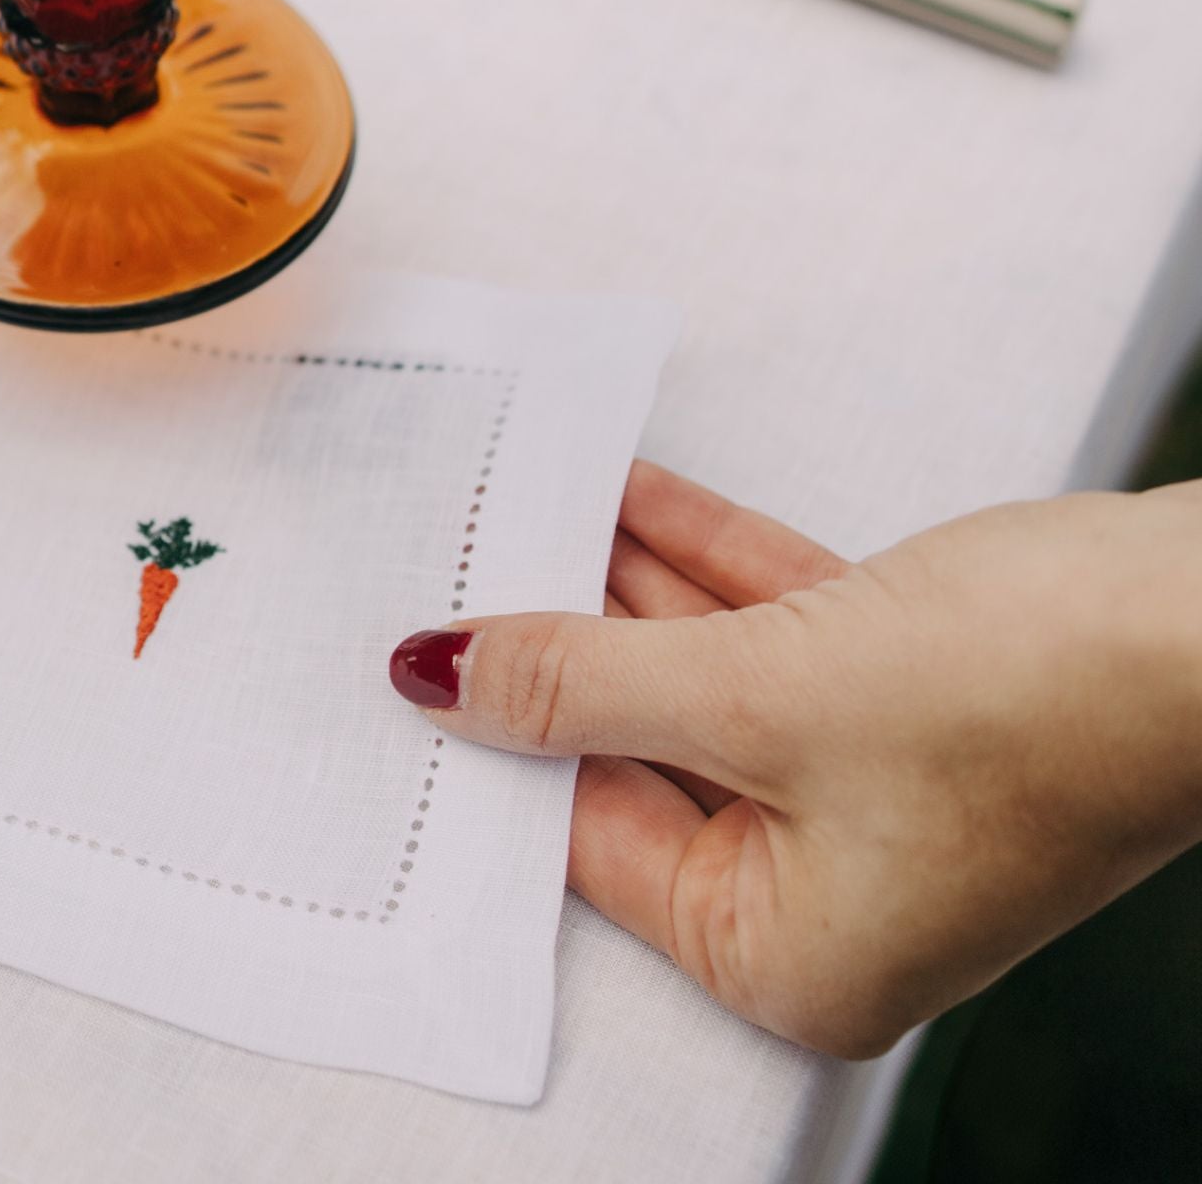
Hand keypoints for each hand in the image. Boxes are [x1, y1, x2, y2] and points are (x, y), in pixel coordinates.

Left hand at [387, 463, 1201, 1056]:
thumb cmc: (1028, 702)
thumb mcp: (758, 695)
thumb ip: (584, 681)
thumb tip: (442, 678)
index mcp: (789, 953)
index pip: (590, 838)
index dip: (497, 737)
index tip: (414, 654)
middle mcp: (825, 883)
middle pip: (639, 746)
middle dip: (553, 642)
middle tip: (452, 558)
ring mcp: (864, 780)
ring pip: (696, 669)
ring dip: (615, 578)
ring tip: (515, 499)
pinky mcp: (899, 687)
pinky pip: (763, 620)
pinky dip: (694, 553)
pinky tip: (617, 489)